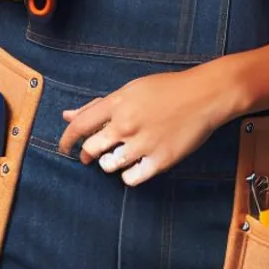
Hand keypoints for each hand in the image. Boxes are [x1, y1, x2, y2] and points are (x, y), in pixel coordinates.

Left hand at [58, 63, 236, 185]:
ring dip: (110, 163)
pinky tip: (136, 165)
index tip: (64, 146)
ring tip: (121, 155)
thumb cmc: (167, 89)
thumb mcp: (130, 90)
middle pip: (91, 148)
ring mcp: (143, 143)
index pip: (80, 125)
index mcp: (118, 102)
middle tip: (91, 156)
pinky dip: (129, 175)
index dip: (66, 139)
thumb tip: (67, 115)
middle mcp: (127, 123)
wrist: (204, 95)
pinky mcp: (160, 160)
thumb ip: (98, 105)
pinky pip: (131, 178)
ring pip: (109, 166)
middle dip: (87, 155)